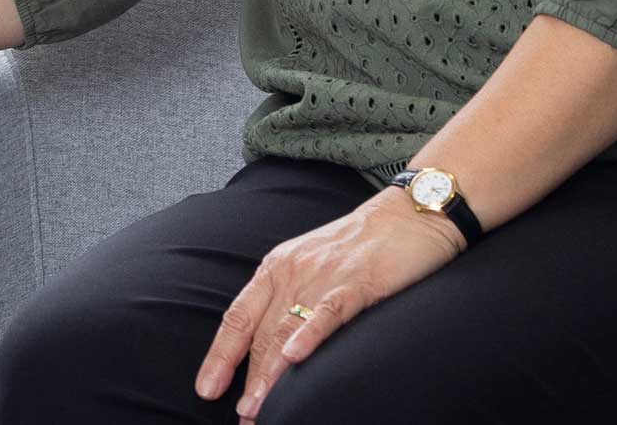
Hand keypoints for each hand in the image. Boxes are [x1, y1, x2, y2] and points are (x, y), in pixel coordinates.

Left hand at [194, 184, 465, 420]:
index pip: (239, 315)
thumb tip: (269, 351)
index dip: (220, 355)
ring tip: (257, 410)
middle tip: (243, 419)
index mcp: (279, 265)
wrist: (410, 212)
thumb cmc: (361, 244)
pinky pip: (329, 310)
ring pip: (288, 329)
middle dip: (248, 381)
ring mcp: (325, 275)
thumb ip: (289, 298)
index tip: (206, 389)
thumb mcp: (313, 265)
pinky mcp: (359, 280)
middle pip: (262, 333)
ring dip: (269, 374)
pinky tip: (296, 357)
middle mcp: (294, 270)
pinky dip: (310, 334)